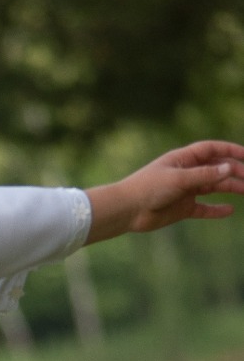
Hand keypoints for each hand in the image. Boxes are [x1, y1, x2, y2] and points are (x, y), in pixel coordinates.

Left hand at [86, 142, 243, 243]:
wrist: (127, 210)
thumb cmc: (148, 188)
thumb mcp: (178, 179)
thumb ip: (204, 175)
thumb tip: (229, 169)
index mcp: (184, 159)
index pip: (213, 150)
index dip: (231, 150)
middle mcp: (187, 172)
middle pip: (217, 169)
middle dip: (235, 171)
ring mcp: (185, 190)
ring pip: (213, 187)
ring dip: (230, 188)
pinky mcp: (182, 208)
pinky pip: (203, 208)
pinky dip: (216, 210)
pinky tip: (229, 210)